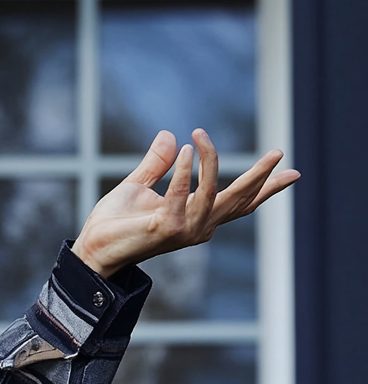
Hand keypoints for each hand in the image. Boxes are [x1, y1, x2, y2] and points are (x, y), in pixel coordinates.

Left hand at [71, 128, 299, 277]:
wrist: (91, 249)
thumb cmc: (114, 223)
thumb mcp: (139, 186)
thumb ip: (157, 164)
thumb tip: (171, 135)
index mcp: (198, 219)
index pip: (239, 204)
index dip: (266, 189)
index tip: (292, 173)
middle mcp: (198, 228)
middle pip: (239, 201)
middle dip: (260, 176)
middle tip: (278, 152)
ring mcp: (184, 230)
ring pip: (212, 192)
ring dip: (210, 161)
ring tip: (200, 134)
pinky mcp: (166, 228)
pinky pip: (181, 194)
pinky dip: (184, 171)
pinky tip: (184, 149)